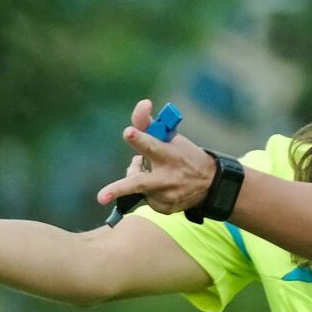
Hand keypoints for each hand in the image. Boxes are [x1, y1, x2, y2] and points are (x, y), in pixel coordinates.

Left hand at [96, 99, 215, 214]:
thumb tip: (143, 103)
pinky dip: (149, 191)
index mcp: (169, 155)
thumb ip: (150, 124)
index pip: (151, 144)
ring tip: (150, 171)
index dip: (139, 138)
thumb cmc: (184, 155)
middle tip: (101, 197)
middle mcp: (166, 177)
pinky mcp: (164, 208)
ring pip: (137, 188)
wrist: (210, 184)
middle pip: (138, 183)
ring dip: (137, 177)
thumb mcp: (172, 138)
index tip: (129, 132)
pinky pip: (146, 199)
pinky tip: (161, 187)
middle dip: (118, 189)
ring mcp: (165, 196)